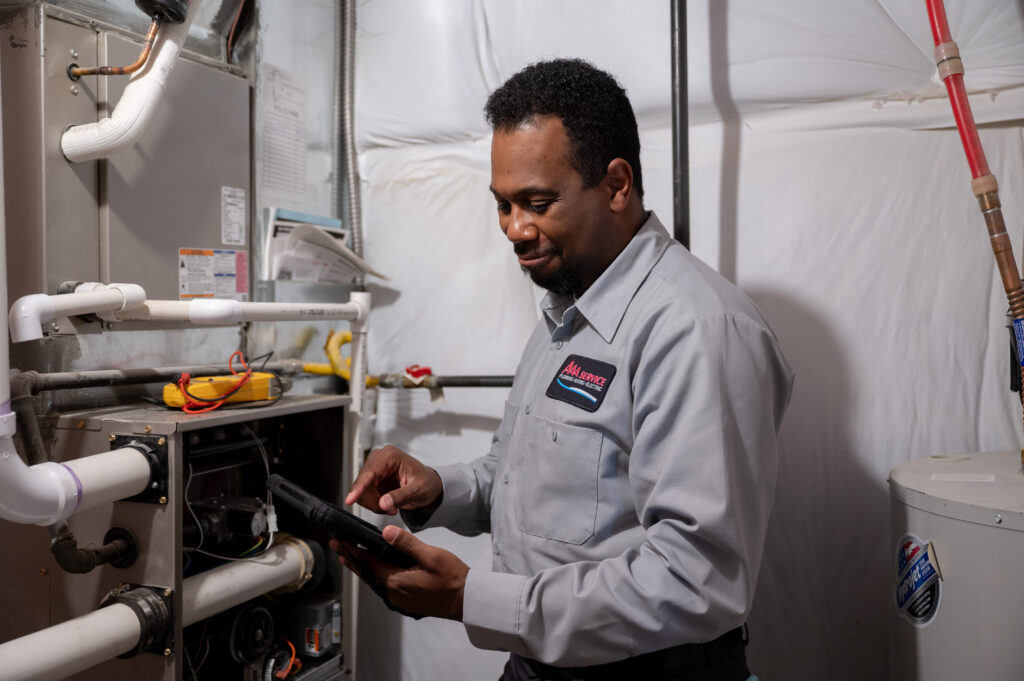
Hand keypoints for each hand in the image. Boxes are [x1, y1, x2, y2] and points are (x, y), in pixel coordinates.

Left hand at [330, 526, 468, 620]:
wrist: (466, 600)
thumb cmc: (452, 578)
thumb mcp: (431, 556)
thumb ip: (407, 544)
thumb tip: (386, 533)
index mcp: (396, 580)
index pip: (368, 562)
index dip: (353, 550)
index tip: (339, 541)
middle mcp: (393, 593)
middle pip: (367, 573)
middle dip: (352, 558)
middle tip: (337, 547)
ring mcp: (398, 599)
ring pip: (374, 580)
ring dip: (362, 568)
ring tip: (350, 557)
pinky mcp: (405, 601)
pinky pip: (384, 587)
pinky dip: (375, 576)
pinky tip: (375, 570)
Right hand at [345, 445, 442, 514]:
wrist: (430, 487)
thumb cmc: (427, 482)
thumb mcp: (418, 490)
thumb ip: (400, 496)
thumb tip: (384, 502)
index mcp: (391, 456)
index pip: (370, 471)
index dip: (359, 487)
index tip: (351, 499)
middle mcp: (380, 460)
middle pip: (362, 483)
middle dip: (374, 500)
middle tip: (390, 509)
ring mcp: (375, 470)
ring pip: (361, 492)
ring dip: (375, 504)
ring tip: (392, 506)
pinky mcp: (373, 481)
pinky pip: (365, 496)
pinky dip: (375, 505)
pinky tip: (388, 504)